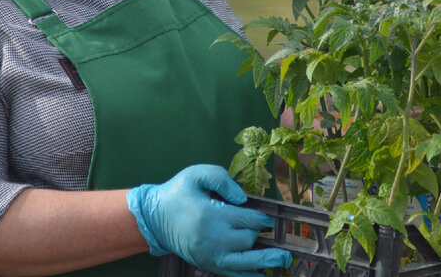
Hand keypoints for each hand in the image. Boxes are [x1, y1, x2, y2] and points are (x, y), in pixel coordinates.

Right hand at [127, 164, 291, 276]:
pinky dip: (250, 275)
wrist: (155, 218)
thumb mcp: (196, 174)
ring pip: (245, 262)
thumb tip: (243, 199)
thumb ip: (222, 180)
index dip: (263, 219)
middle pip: (248, 240)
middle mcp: (212, 239)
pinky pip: (233, 274)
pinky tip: (265, 275)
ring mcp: (210, 256)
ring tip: (284, 260)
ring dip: (267, 261)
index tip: (269, 218)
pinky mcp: (208, 265)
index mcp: (210, 215)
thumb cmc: (178, 193)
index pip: (247, 220)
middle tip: (271, 231)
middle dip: (260, 235)